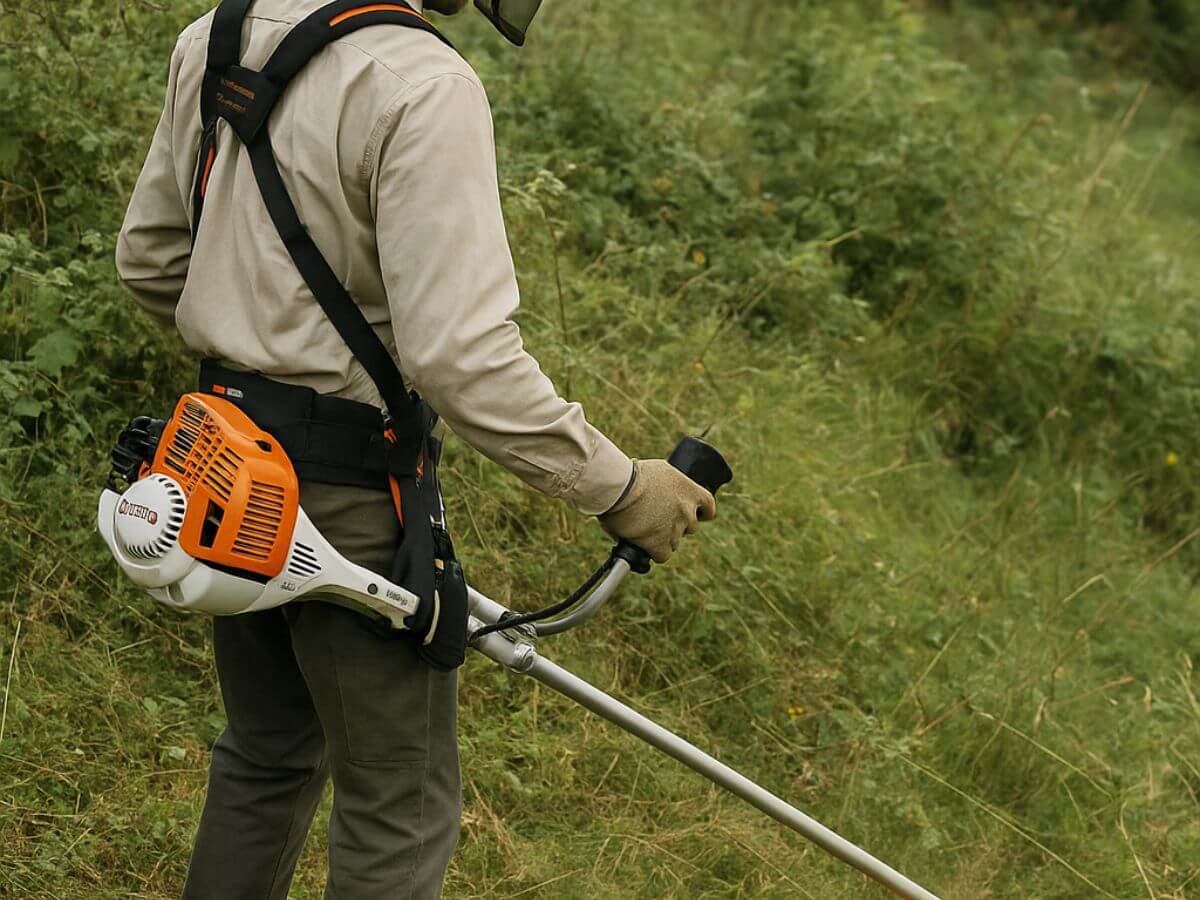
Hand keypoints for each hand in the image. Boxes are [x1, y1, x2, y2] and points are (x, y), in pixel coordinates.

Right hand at [599, 460, 716, 563]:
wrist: (620, 488)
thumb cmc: (631, 474)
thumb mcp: (658, 470)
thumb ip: (667, 484)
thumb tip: (661, 493)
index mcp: (690, 490)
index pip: (708, 506)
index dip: (701, 512)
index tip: (694, 513)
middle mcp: (687, 511)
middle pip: (691, 527)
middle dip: (677, 525)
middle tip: (658, 520)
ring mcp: (675, 528)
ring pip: (675, 542)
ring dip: (663, 538)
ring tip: (644, 530)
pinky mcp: (660, 544)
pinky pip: (663, 555)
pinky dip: (654, 552)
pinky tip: (643, 545)